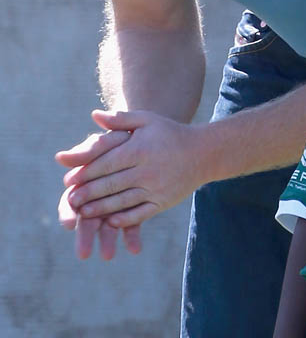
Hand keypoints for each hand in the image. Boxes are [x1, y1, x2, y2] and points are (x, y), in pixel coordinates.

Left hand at [55, 109, 205, 228]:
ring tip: (83, 213)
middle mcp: (147, 170)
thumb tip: (94, 116)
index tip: (69, 180)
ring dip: (100, 210)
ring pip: (122, 202)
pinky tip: (110, 221)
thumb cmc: (170, 133)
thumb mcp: (147, 120)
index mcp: (139, 149)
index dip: (85, 173)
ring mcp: (156, 188)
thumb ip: (120, 119)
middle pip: (110, 185)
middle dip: (87, 194)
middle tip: (70, 200)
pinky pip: (140, 213)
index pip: (105, 163)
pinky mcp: (163, 201)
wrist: (204, 153)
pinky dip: (124, 219)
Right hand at [56, 129, 142, 258]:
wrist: (150, 141)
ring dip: (107, 241)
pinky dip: (131, 238)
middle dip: (84, 236)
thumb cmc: (120, 140)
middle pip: (86, 220)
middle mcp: (97, 198)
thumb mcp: (105, 143)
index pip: (71, 201)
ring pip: (108, 226)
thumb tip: (59, 157)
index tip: (68, 224)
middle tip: (83, 254)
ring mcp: (115, 205)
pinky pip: (131, 225)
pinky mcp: (133, 210)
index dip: (68, 212)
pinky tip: (134, 249)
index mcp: (85, 183)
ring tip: (108, 256)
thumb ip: (87, 151)